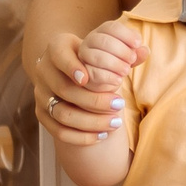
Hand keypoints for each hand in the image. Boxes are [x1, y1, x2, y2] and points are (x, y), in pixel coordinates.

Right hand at [31, 22, 139, 145]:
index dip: (71, 67)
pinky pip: (59, 131)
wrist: (68, 70)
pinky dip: (81, 136)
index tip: (88, 79)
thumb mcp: (102, 50)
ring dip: (91, 121)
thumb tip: (144, 51)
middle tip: (120, 104)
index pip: (59, 56)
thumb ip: (123, 52)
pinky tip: (102, 135)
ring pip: (63, 113)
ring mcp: (41, 94)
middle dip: (94, 100)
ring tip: (116, 122)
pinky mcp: (42, 114)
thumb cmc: (90, 58)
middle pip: (65, 90)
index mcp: (55, 48)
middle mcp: (43, 71)